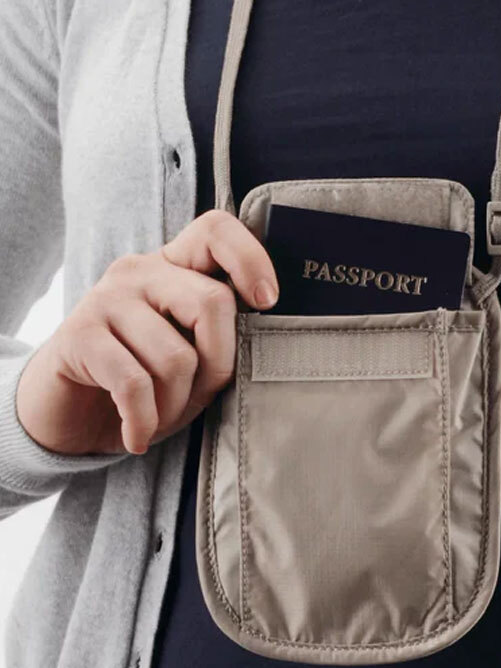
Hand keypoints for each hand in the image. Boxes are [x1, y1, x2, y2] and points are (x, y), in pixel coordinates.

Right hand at [16, 210, 277, 455]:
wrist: (65, 414)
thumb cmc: (144, 382)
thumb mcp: (194, 360)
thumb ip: (223, 339)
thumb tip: (265, 340)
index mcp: (175, 266)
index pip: (215, 231)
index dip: (250, 260)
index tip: (267, 302)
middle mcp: (140, 271)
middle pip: (211, 303)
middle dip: (219, 365)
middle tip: (201, 394)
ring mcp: (105, 299)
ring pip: (177, 356)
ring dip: (176, 404)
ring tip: (160, 415)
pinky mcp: (77, 335)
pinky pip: (134, 383)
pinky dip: (144, 420)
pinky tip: (136, 436)